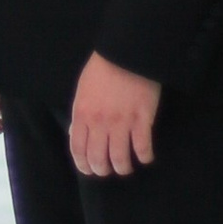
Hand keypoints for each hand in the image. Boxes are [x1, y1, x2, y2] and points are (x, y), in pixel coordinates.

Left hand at [68, 53, 159, 177]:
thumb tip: (77, 133)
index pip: (78, 149)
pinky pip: (142, 147)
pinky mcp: (142, 120)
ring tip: (126, 168)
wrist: (126, 53)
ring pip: (120, 158)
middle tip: (107, 171)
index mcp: (82, 114)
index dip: (83, 165)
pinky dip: (144, 157)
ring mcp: (121, 123)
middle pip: (98, 158)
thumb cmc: (102, 68)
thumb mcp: (82, 90)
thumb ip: (80, 113)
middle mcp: (99, 123)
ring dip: (122, 168)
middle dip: (102, 170)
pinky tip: (145, 158)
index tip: (89, 170)